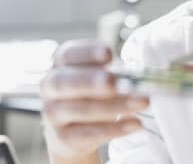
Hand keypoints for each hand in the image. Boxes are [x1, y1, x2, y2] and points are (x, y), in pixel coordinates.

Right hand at [40, 39, 148, 162]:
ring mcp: (53, 114)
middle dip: (91, 81)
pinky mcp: (64, 138)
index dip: (87, 53)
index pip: (68, 54)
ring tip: (142, 102)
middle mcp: (50, 87)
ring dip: (115, 106)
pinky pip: (90, 133)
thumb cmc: (87, 95)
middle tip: (114, 82)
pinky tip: (135, 123)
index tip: (109, 53)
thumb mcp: (93, 77)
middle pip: (65, 83)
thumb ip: (109, 71)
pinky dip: (115, 128)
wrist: (68, 134)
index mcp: (60, 64)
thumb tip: (137, 74)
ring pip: (83, 109)